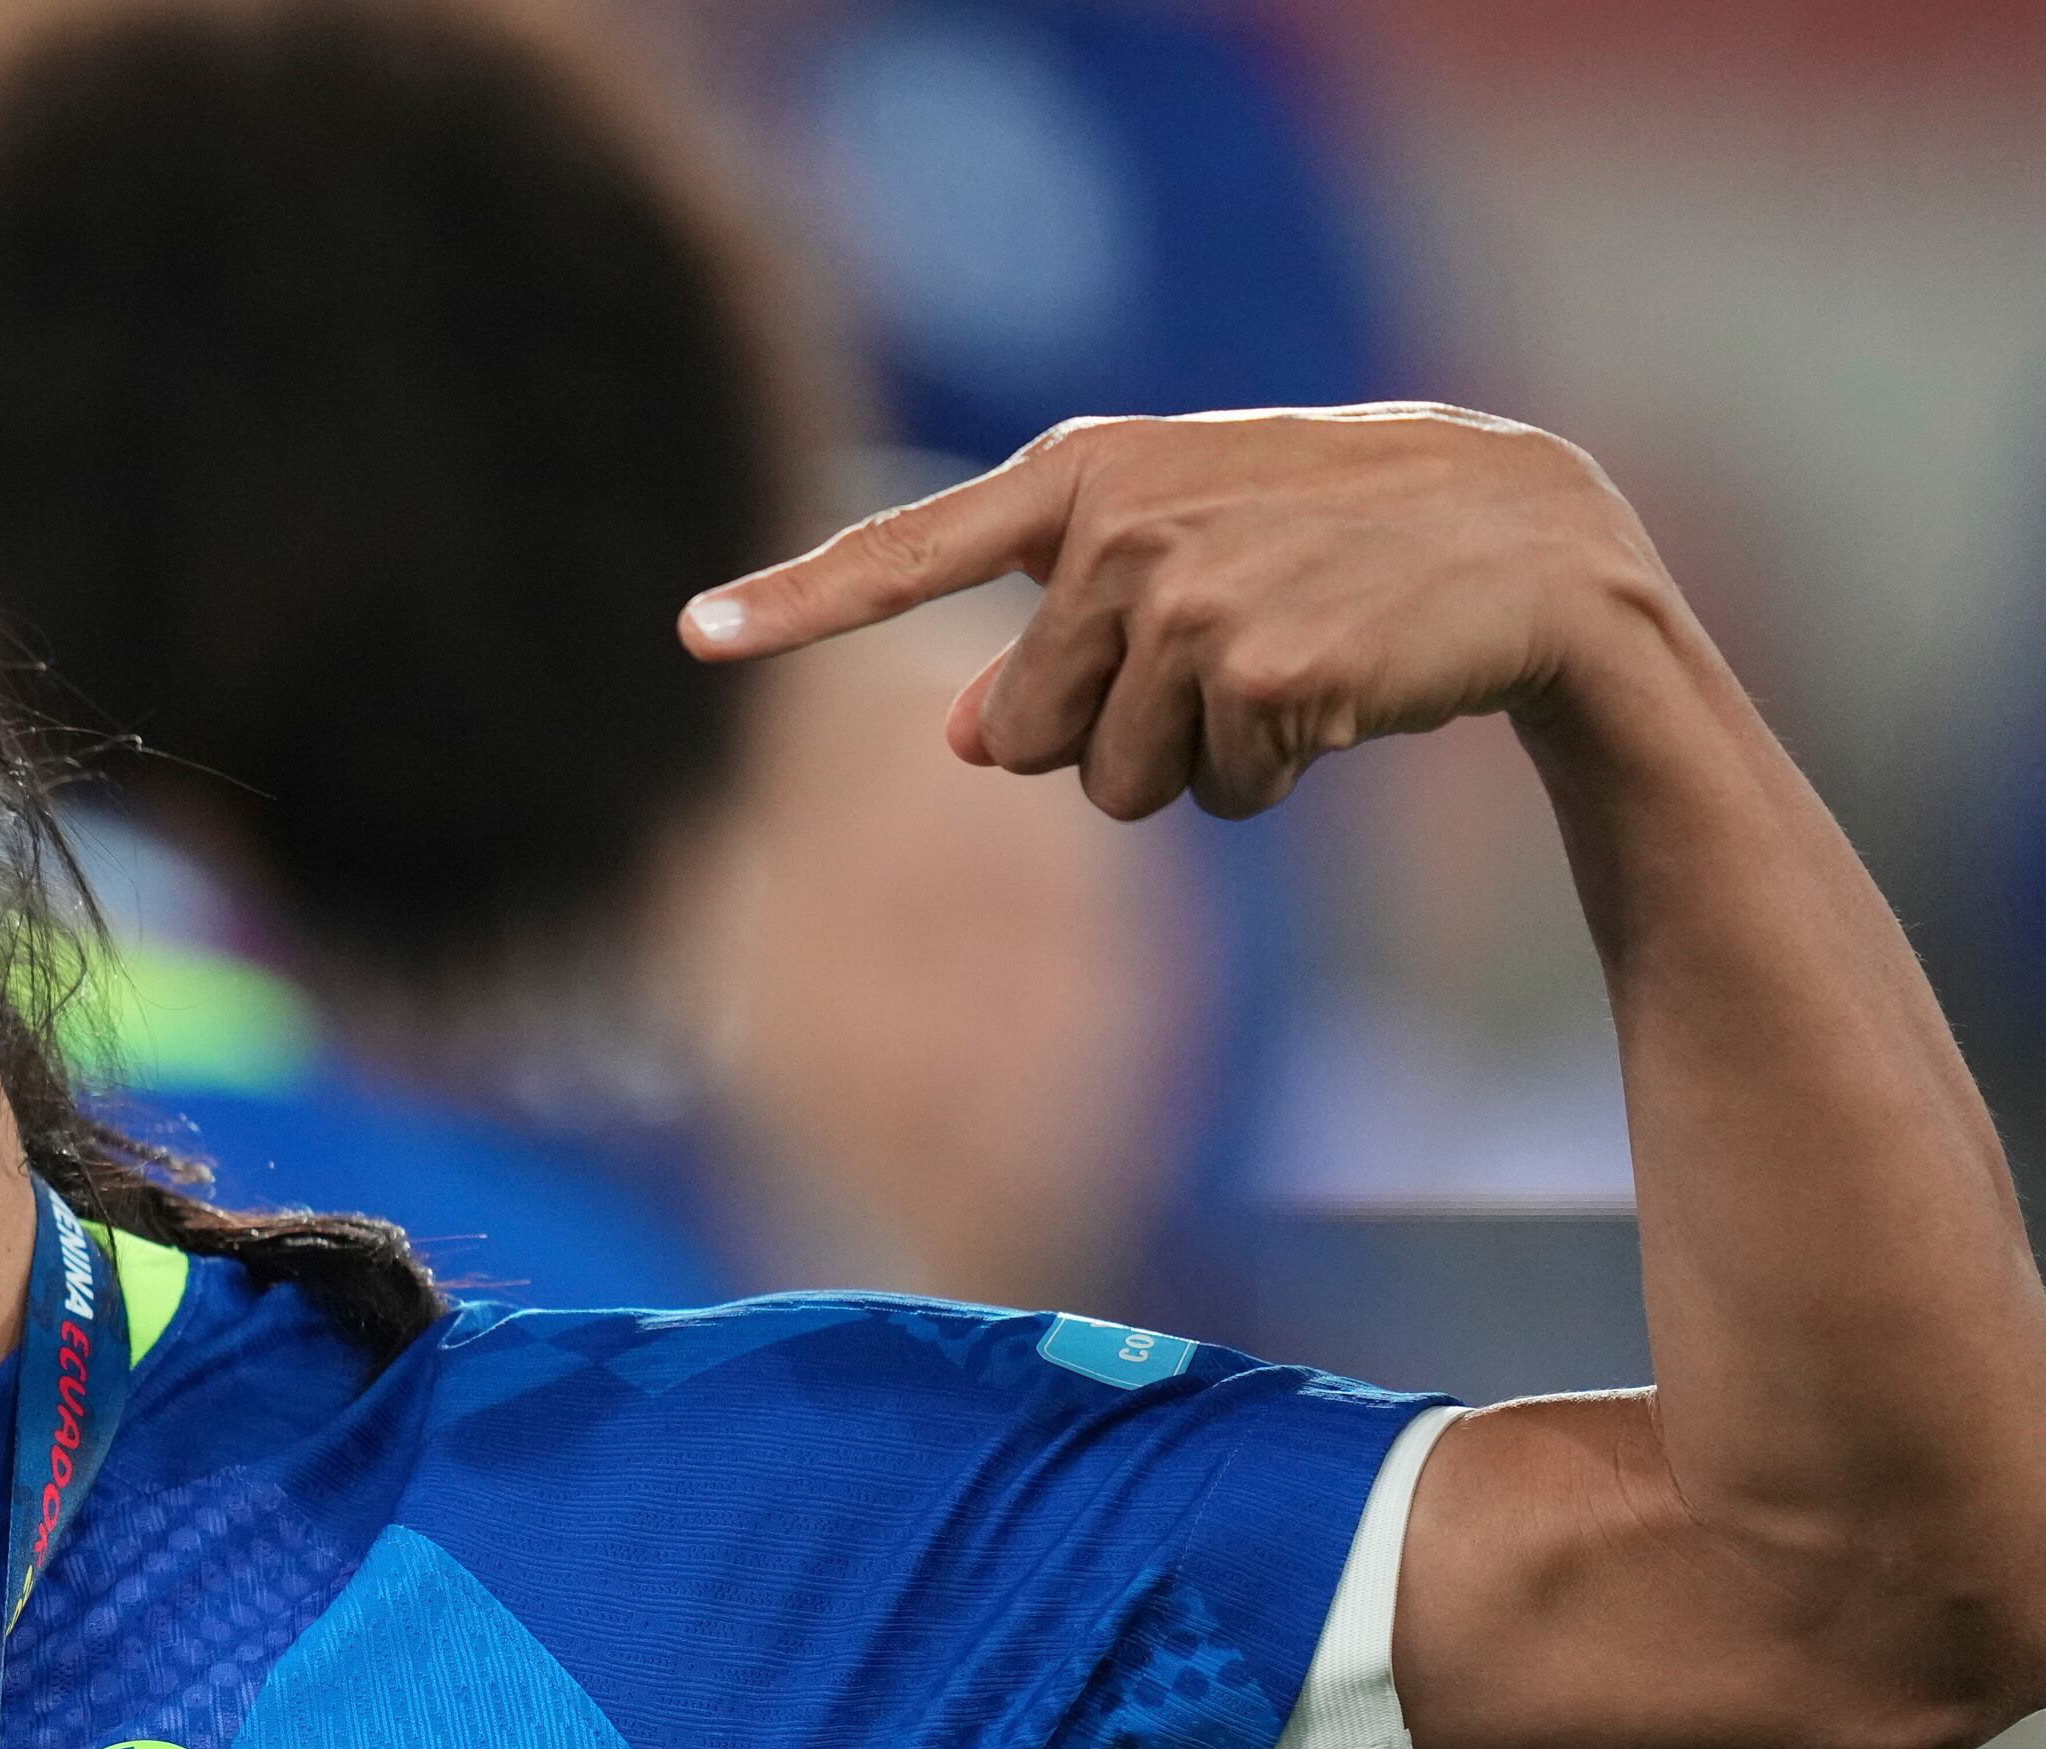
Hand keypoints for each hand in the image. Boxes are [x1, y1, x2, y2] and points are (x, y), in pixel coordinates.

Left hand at [679, 405, 1681, 821]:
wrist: (1528, 537)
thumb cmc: (1337, 547)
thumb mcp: (1186, 561)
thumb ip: (1059, 632)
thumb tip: (967, 739)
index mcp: (1083, 478)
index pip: (908, 550)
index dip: (794, 602)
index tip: (693, 634)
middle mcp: (1117, 524)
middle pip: (1027, 736)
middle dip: (1120, 737)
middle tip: (1232, 660)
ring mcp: (1187, 593)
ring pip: (1114, 785)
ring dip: (1202, 768)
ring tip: (1292, 672)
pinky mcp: (1261, 669)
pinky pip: (1217, 797)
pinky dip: (1275, 778)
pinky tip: (1344, 696)